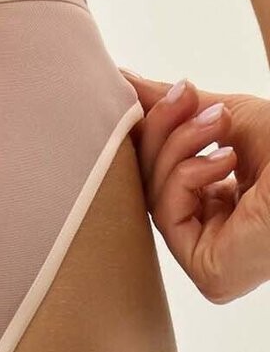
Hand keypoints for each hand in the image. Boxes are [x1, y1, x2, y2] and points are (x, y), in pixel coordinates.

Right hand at [121, 70, 269, 303]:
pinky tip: (225, 161)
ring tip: (219, 120)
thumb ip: (171, 106)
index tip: (133, 91)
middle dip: (163, 129)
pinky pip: (167, 216)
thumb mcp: (229, 114)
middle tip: (183, 93)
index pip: (164, 167)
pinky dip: (187, 177)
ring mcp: (212, 251)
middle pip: (153, 179)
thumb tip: (123, 81)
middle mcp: (217, 228)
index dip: (148, 129)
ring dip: (180, 145)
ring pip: (156, 194)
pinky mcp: (210, 271)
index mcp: (225, 199)